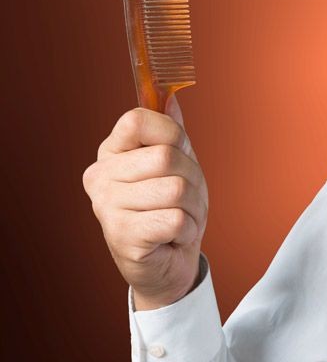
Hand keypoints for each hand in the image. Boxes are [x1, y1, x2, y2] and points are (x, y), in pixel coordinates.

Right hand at [82, 94, 207, 310]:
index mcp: (111, 152)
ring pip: (175, 189)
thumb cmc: (172, 208)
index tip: (176, 152)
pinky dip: (187, 229)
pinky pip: (176, 219)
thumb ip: (172, 132)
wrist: (170, 261)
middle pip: (165, 156)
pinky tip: (172, 237)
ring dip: (191, 208)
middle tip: (183, 198)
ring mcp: (106, 207)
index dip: (170, 134)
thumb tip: (170, 99)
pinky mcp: (122, 236)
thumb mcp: (178, 164)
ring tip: (178, 218)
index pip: (138, 120)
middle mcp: (101, 177)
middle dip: (191, 179)